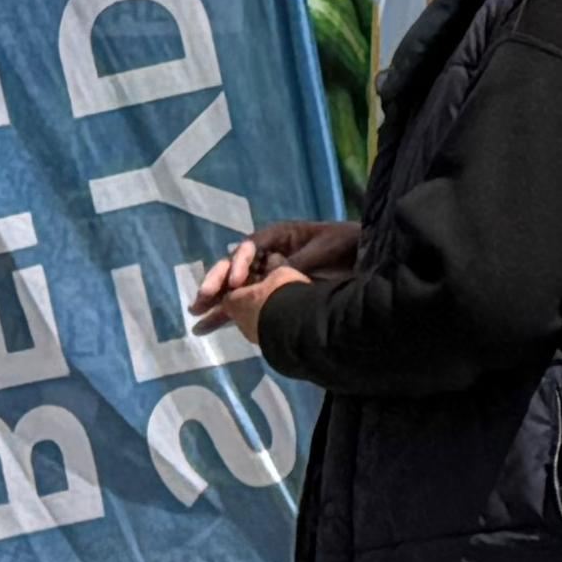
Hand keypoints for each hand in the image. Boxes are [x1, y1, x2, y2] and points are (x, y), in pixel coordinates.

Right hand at [192, 220, 360, 326]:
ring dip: (217, 302)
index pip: (249, 248)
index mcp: (277, 236)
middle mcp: (267, 253)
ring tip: (197, 318)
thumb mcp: (322, 250)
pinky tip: (211, 325)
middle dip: (216, 284)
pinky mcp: (272, 291)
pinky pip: (248, 301)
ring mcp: (268, 272)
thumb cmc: (344, 244)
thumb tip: (273, 274)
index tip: (237, 282)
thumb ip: (296, 262)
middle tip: (200, 303)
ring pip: (236, 287)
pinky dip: (231, 312)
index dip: (239, 264)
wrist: (364, 256)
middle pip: (235, 267)